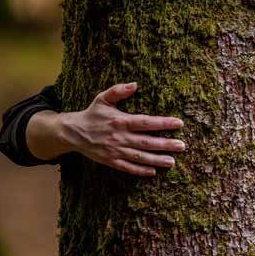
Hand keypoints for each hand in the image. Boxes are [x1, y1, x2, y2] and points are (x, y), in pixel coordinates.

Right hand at [59, 82, 185, 175]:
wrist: (72, 132)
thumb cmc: (92, 114)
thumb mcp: (103, 99)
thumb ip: (118, 91)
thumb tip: (135, 84)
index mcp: (120, 121)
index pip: (146, 122)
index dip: (163, 123)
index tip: (179, 123)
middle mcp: (119, 137)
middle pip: (146, 142)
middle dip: (165, 144)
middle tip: (182, 146)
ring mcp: (115, 150)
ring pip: (140, 156)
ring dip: (157, 160)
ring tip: (172, 162)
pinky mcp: (111, 161)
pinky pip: (128, 167)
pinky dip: (140, 170)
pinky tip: (153, 171)